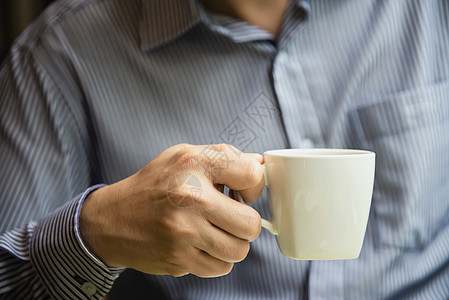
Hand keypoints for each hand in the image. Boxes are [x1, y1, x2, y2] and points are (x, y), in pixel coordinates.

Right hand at [79, 144, 263, 276]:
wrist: (112, 220)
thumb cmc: (153, 185)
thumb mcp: (184, 156)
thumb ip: (223, 158)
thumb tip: (260, 166)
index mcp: (193, 164)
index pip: (251, 175)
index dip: (254, 185)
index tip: (241, 190)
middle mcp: (189, 197)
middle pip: (250, 223)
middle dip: (246, 221)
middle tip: (231, 216)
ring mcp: (183, 232)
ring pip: (239, 251)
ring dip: (233, 243)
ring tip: (215, 231)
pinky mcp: (179, 260)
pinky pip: (220, 267)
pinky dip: (217, 259)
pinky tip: (201, 244)